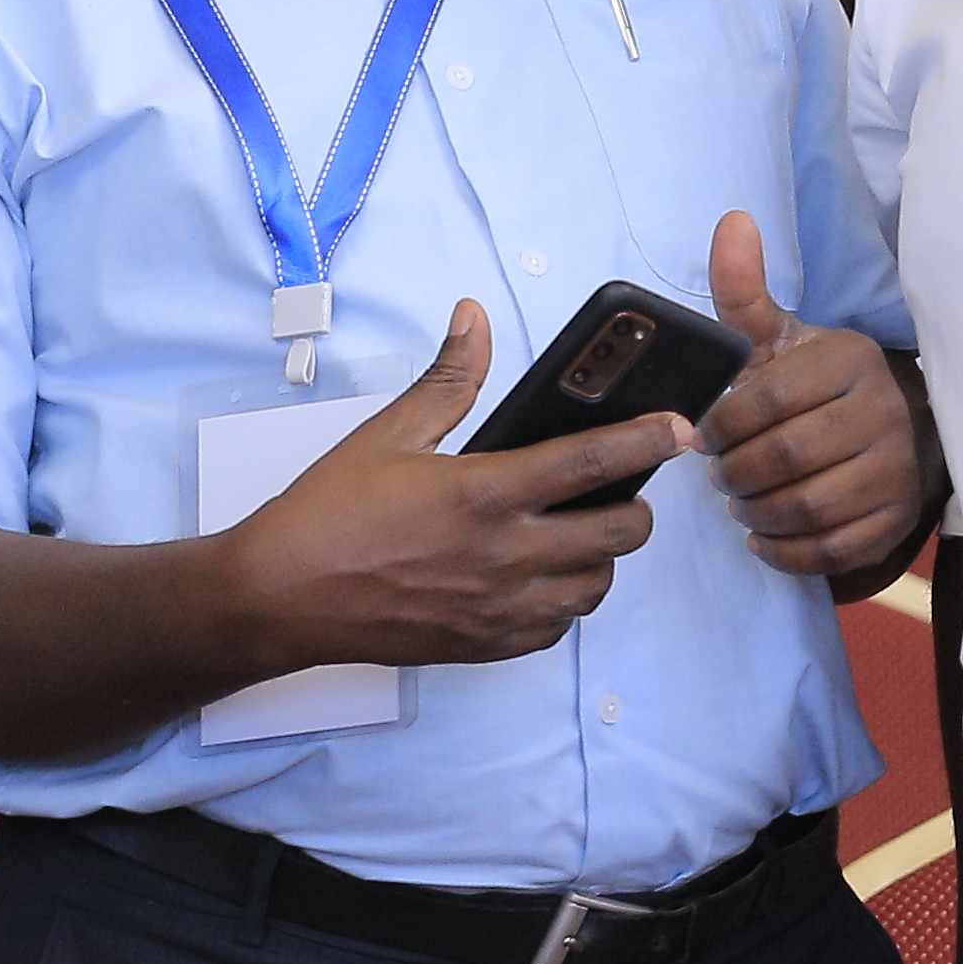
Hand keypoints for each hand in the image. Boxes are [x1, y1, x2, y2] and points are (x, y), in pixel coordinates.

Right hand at [218, 304, 681, 672]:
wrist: (282, 596)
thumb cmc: (329, 513)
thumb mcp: (388, 432)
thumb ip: (448, 378)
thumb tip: (474, 319)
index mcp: (483, 492)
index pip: (592, 462)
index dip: (646, 440)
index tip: (680, 426)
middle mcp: (503, 555)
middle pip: (618, 533)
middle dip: (634, 505)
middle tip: (618, 487)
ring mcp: (499, 607)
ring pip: (595, 586)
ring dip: (601, 556)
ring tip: (577, 530)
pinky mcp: (486, 644)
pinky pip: (558, 628)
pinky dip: (565, 601)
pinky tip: (542, 575)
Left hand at [695, 213, 931, 589]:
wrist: (885, 429)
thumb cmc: (811, 381)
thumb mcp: (777, 335)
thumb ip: (743, 289)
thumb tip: (732, 221)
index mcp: (849, 360)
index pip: (769, 400)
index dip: (723, 425)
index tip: (705, 434)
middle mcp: (883, 413)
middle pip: (784, 459)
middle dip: (736, 473)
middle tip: (720, 473)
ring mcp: (896, 470)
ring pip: (808, 508)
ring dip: (756, 513)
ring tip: (741, 501)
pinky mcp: (897, 519)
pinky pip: (833, 549)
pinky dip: (787, 550)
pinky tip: (764, 535)